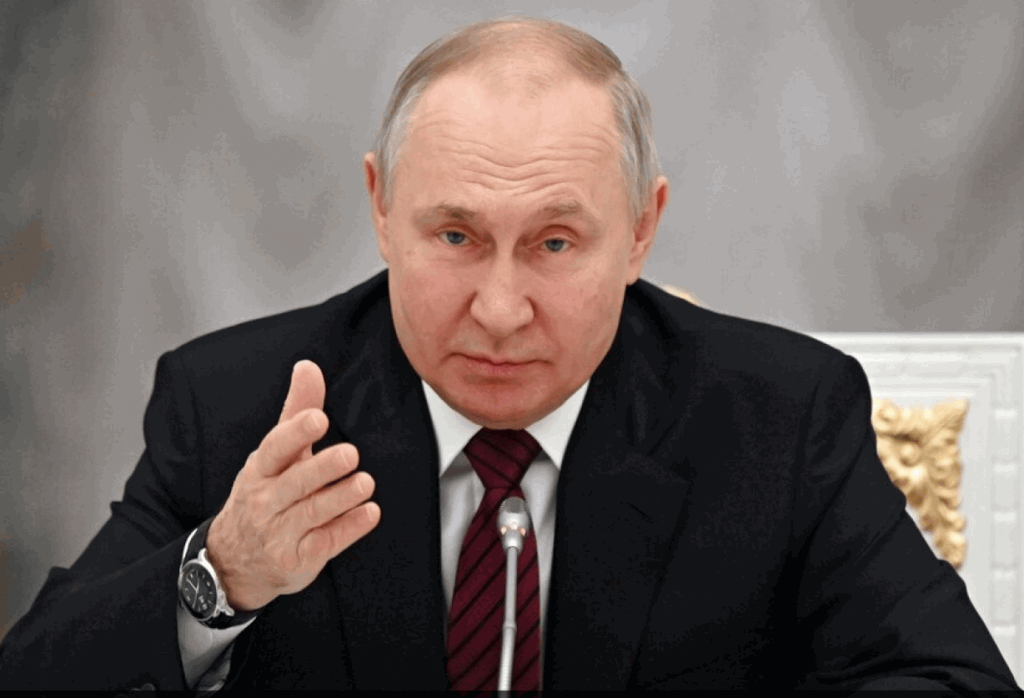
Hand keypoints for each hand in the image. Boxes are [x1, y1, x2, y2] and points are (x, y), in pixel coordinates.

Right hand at [205, 360, 380, 610]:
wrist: (235, 562)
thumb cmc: (263, 495)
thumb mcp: (274, 455)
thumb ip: (296, 412)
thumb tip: (308, 367)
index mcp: (260, 470)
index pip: (275, 448)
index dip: (295, 433)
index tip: (318, 418)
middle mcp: (267, 501)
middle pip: (296, 482)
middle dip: (323, 468)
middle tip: (350, 454)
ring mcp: (280, 532)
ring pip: (313, 512)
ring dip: (341, 497)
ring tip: (366, 483)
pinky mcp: (298, 559)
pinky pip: (326, 542)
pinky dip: (349, 528)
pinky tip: (370, 514)